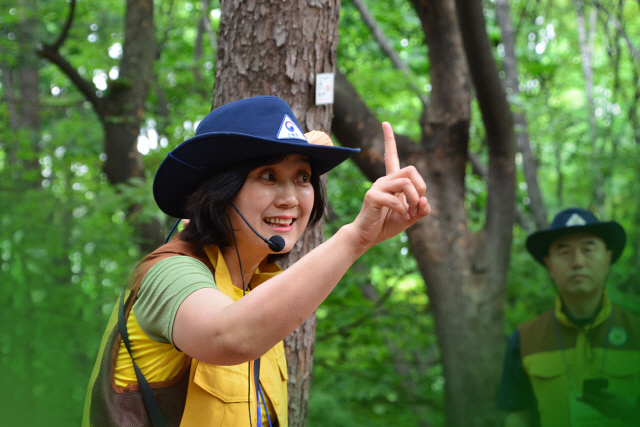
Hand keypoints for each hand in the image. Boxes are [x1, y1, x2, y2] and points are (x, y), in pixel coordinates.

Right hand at [351, 122, 430, 249]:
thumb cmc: (386, 224)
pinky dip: (403, 209)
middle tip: (417, 204)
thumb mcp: (410, 217)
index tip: (385, 123)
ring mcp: (377, 187)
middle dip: (421, 187)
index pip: (391, 156)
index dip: (389, 140)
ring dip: (414, 200)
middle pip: (411, 170)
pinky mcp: (372, 196)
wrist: (367, 237)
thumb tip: (425, 200)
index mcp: (392, 182)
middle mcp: (384, 180)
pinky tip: (401, 216)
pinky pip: (396, 199)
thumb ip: (421, 209)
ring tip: (409, 213)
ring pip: (406, 183)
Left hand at [578, 390, 639, 424]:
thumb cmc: (622, 399)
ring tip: (581, 398)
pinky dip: (594, 406)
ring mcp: (606, 413)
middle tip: (577, 397)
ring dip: (589, 403)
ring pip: (595, 407)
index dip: (588, 397)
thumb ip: (608, 392)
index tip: (581, 394)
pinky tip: (589, 402)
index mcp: (608, 403)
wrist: (629, 409)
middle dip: (586, 400)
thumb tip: (600, 390)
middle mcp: (606, 409)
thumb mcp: (617, 393)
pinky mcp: (607, 415)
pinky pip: (599, 409)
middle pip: (593, 404)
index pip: (595, 400)